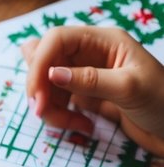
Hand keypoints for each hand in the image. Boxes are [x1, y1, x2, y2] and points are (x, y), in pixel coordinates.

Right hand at [24, 25, 163, 154]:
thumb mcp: (129, 88)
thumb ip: (90, 80)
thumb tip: (51, 74)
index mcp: (103, 41)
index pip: (56, 39)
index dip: (40, 64)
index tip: (37, 95)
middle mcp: (91, 53)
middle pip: (46, 59)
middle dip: (40, 86)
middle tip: (43, 111)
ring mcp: (87, 75)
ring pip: (48, 82)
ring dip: (50, 105)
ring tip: (71, 124)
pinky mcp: (86, 96)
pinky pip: (59, 100)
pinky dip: (61, 114)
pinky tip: (82, 126)